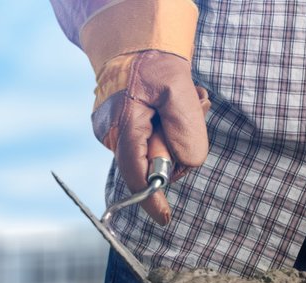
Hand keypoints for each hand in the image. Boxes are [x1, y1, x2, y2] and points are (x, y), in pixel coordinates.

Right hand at [91, 50, 210, 224]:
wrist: (132, 40)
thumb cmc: (153, 61)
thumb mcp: (178, 88)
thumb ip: (186, 128)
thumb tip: (188, 164)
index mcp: (123, 126)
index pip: (135, 174)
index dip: (151, 199)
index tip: (165, 219)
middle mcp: (112, 135)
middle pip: (150, 165)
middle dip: (176, 149)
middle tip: (193, 108)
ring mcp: (114, 133)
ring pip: (154, 153)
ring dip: (175, 136)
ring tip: (184, 101)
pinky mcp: (122, 131)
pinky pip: (150, 143)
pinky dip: (166, 131)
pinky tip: (172, 106)